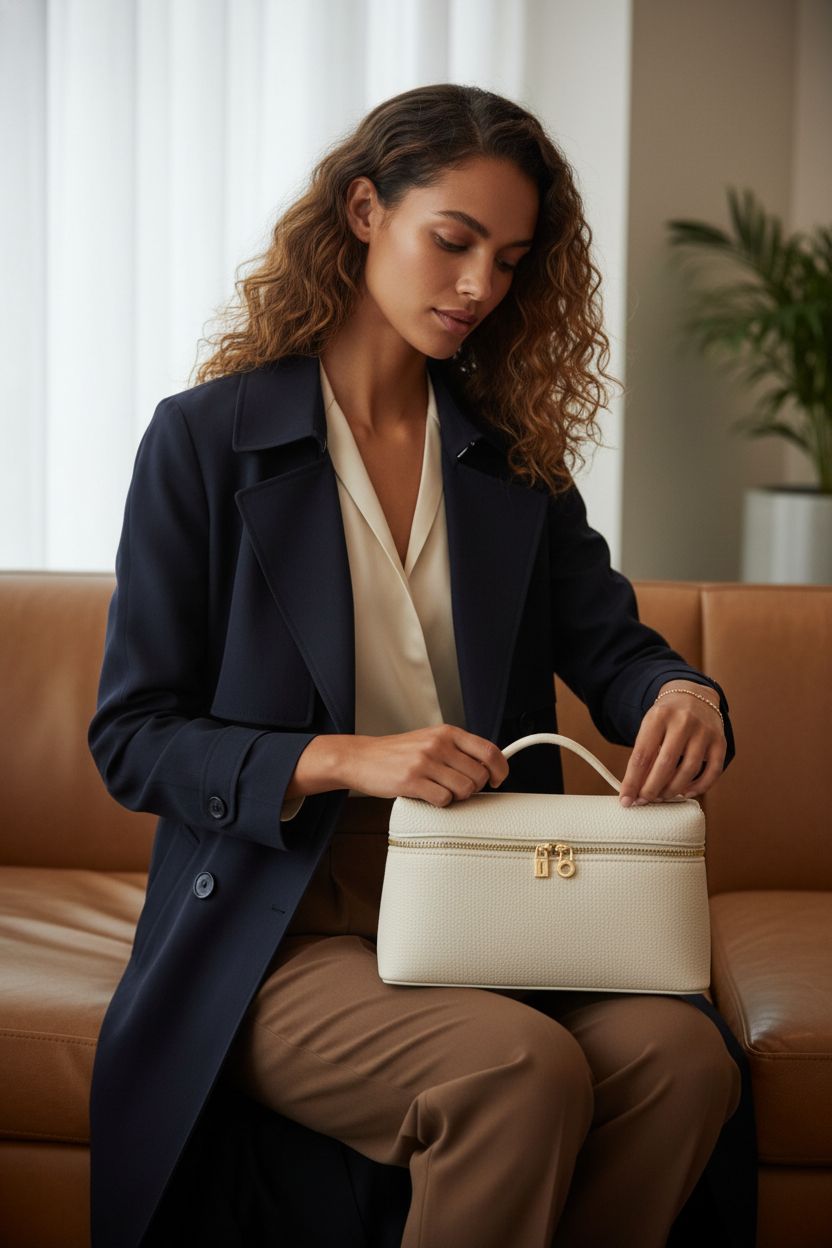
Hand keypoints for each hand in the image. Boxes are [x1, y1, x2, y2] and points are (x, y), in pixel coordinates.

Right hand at [340, 724, 509, 805]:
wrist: (361, 757)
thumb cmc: (397, 753)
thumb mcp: (430, 740)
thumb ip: (457, 750)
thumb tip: (486, 767)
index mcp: (447, 732)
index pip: (488, 750)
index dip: (500, 769)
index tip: (498, 779)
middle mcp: (438, 744)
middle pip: (478, 775)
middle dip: (473, 788)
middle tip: (458, 787)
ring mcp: (425, 762)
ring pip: (464, 789)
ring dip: (456, 796)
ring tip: (440, 790)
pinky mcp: (412, 780)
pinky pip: (443, 800)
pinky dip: (439, 803)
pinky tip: (427, 795)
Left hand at [618, 680, 725, 806]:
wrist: (695, 695)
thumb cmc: (667, 717)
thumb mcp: (650, 726)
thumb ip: (644, 754)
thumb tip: (634, 789)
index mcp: (659, 716)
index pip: (642, 755)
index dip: (633, 781)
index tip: (626, 799)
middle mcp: (683, 721)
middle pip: (665, 764)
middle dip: (652, 789)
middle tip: (644, 800)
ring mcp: (704, 731)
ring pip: (688, 770)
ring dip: (673, 790)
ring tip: (662, 796)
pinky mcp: (720, 741)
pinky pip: (712, 771)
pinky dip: (699, 787)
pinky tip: (685, 792)